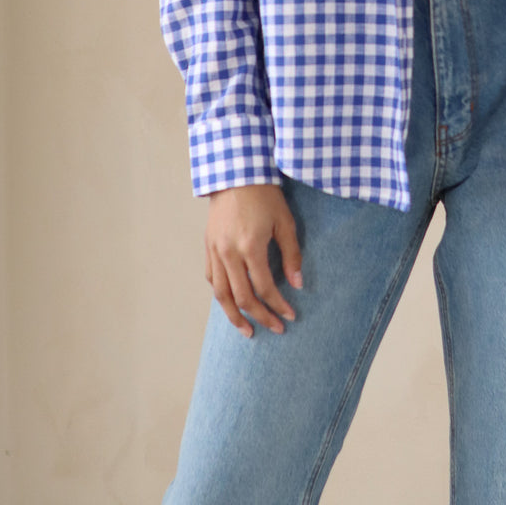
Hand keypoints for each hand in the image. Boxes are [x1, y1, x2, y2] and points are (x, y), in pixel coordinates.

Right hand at [204, 185, 302, 337]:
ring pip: (221, 294)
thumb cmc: (264, 195)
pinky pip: (211, 278)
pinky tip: (230, 303)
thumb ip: (291, 254)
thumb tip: (297, 284)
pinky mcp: (208, 246)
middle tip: (276, 329)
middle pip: (242, 297)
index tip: (291, 315)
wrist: (236, 173)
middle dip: (260, 317)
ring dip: (234, 316)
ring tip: (247, 331)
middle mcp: (229, 253)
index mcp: (250, 247)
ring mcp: (216, 250)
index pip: (264, 288)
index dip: (278, 305)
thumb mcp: (285, 222)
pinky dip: (221, 295)